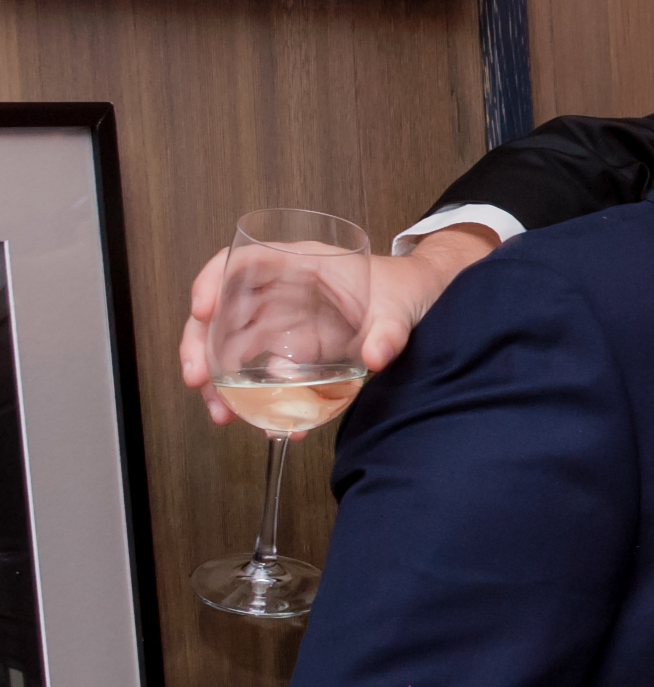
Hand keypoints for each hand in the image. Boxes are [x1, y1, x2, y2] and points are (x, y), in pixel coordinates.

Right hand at [182, 225, 496, 424]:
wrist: (424, 303)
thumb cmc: (407, 289)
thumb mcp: (400, 305)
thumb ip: (389, 330)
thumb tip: (376, 358)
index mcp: (301, 264)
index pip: (242, 262)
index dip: (213, 280)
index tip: (201, 310)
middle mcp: (283, 292)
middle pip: (224, 311)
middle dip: (201, 345)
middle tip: (197, 380)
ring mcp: (286, 323)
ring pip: (233, 346)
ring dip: (219, 381)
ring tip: (221, 415)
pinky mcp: (296, 352)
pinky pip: (264, 373)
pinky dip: (257, 398)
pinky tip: (264, 423)